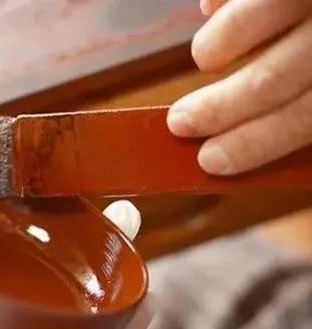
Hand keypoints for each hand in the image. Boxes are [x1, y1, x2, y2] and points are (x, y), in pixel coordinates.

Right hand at [167, 0, 311, 174]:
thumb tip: (264, 132)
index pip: (307, 117)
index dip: (254, 143)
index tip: (210, 161)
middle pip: (270, 79)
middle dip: (217, 109)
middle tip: (180, 122)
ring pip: (246, 23)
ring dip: (213, 50)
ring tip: (208, 61)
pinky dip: (215, 4)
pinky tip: (215, 11)